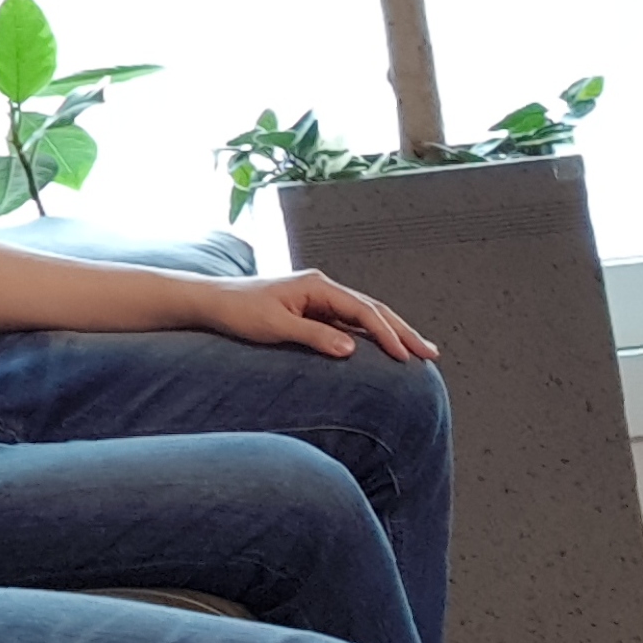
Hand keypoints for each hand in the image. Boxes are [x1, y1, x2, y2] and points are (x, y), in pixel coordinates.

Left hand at [196, 270, 436, 362]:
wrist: (212, 302)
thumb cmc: (238, 312)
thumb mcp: (275, 327)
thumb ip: (314, 337)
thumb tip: (352, 350)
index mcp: (317, 286)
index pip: (363, 311)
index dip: (387, 334)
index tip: (405, 356)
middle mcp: (322, 288)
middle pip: (372, 309)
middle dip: (402, 331)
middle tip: (430, 353)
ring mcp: (318, 298)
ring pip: (364, 315)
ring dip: (391, 332)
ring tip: (417, 351)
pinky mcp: (312, 309)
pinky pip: (348, 322)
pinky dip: (369, 335)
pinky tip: (384, 349)